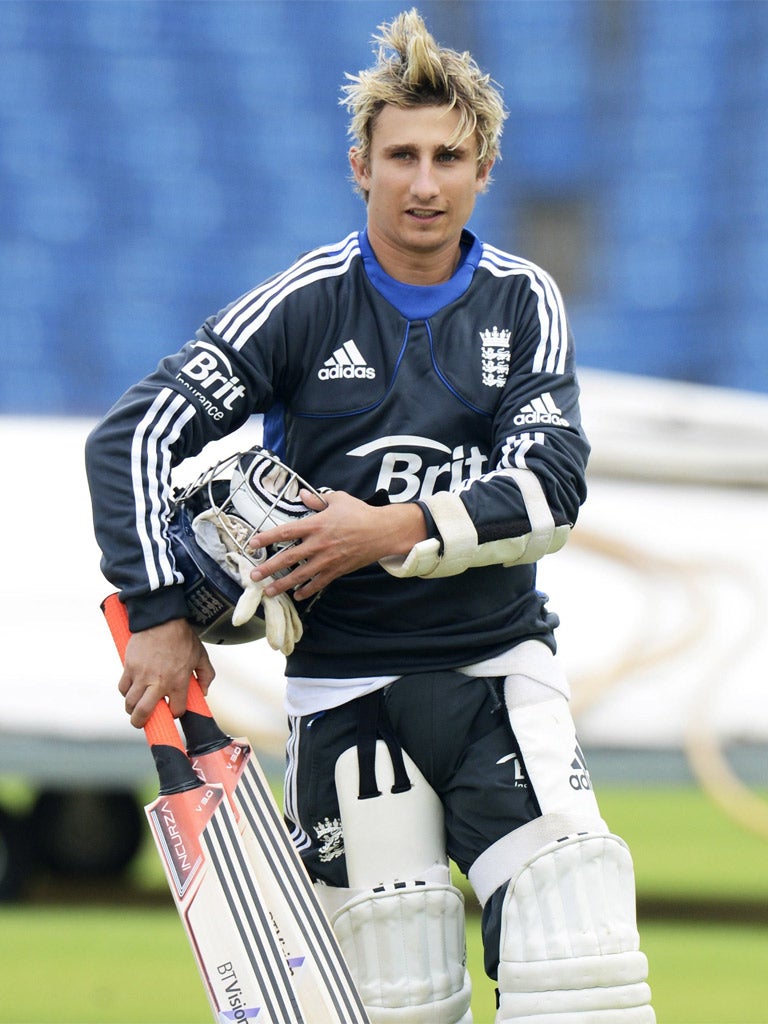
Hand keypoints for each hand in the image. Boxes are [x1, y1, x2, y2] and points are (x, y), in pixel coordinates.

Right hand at [118, 617, 214, 728]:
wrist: (161, 620)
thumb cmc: (182, 637)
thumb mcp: (201, 655)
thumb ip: (206, 675)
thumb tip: (204, 692)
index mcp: (179, 681)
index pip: (176, 709)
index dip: (175, 713)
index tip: (173, 710)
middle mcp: (159, 682)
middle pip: (143, 713)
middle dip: (140, 722)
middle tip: (141, 722)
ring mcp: (142, 676)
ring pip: (130, 703)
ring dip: (131, 708)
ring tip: (135, 707)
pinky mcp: (129, 667)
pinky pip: (122, 687)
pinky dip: (125, 692)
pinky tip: (131, 690)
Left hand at [247, 489, 427, 599]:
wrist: (382, 532)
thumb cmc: (360, 513)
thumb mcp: (338, 500)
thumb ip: (317, 499)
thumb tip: (302, 495)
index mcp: (316, 524)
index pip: (285, 531)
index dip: (267, 537)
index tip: (252, 543)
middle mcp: (318, 544)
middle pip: (288, 558)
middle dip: (268, 568)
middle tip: (253, 576)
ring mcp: (327, 560)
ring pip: (300, 575)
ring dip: (282, 585)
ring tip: (268, 592)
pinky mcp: (337, 570)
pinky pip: (318, 583)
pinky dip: (306, 590)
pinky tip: (296, 595)